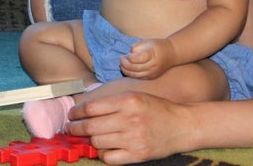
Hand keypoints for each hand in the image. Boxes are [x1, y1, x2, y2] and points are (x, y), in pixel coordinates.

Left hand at [67, 91, 191, 163]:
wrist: (181, 125)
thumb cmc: (156, 108)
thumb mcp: (135, 96)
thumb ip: (112, 102)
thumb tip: (84, 110)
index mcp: (128, 100)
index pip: (92, 107)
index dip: (77, 112)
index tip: (71, 115)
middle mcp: (130, 119)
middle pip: (91, 126)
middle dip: (75, 128)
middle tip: (71, 128)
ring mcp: (133, 138)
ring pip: (97, 142)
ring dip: (90, 140)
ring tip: (90, 137)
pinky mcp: (137, 154)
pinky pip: (109, 157)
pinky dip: (102, 153)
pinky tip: (104, 148)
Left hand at [119, 39, 175, 79]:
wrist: (172, 54)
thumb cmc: (158, 45)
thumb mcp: (148, 41)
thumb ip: (137, 47)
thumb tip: (128, 54)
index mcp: (152, 54)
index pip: (137, 59)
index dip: (129, 58)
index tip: (125, 54)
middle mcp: (153, 65)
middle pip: (135, 68)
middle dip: (125, 64)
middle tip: (121, 59)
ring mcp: (153, 73)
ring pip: (136, 75)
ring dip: (126, 71)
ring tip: (122, 65)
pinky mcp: (152, 77)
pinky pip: (139, 78)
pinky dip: (132, 75)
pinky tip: (128, 70)